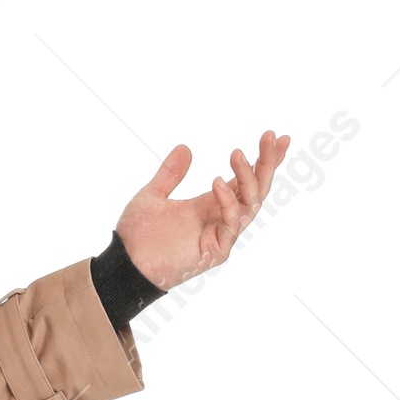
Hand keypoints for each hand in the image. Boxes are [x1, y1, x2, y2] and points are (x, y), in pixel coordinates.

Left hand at [115, 131, 289, 291]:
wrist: (124, 262)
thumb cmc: (137, 234)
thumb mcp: (154, 194)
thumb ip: (171, 173)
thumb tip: (185, 147)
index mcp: (211, 204)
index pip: (245, 180)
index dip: (262, 160)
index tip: (275, 136)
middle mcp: (221, 218)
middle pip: (256, 189)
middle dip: (266, 163)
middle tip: (272, 137)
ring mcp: (221, 235)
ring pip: (250, 204)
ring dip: (248, 178)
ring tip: (237, 154)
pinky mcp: (217, 251)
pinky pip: (232, 224)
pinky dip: (228, 202)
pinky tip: (218, 183)